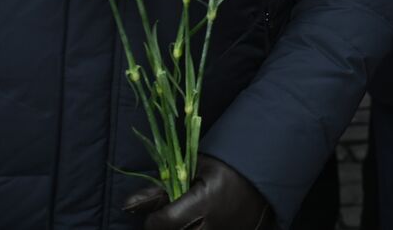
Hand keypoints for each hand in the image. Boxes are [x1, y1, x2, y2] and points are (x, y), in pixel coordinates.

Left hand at [124, 155, 271, 229]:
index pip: (162, 223)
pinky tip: (197, 224)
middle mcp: (213, 226)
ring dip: (181, 229)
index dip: (154, 218)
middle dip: (167, 228)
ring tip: (187, 220)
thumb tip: (128, 205)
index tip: (160, 210)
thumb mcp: (195, 171)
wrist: (264, 179)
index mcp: (204, 202)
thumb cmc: (228, 168)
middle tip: (173, 217)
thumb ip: (162, 190)